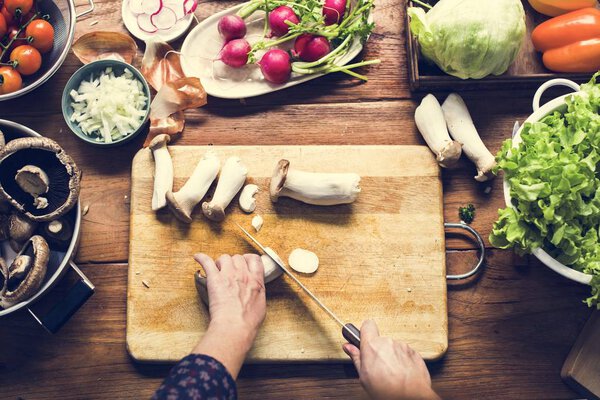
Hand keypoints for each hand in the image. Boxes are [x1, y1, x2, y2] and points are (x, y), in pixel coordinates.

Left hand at [191, 253, 265, 377]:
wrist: (235, 326)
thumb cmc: (247, 321)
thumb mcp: (261, 305)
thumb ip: (257, 293)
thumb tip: (255, 293)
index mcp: (256, 280)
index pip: (254, 259)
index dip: (248, 259)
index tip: (244, 263)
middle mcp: (242, 274)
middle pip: (238, 258)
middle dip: (233, 263)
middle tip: (229, 271)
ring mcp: (228, 275)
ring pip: (224, 258)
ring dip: (220, 263)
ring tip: (217, 270)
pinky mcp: (214, 279)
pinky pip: (207, 262)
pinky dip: (201, 258)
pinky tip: (197, 257)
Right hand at [343, 320, 439, 399]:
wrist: (410, 398)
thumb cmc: (388, 390)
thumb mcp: (364, 377)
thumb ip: (356, 357)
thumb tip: (349, 348)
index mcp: (372, 346)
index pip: (367, 325)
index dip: (365, 332)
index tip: (364, 340)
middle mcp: (388, 343)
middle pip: (380, 340)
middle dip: (378, 350)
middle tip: (377, 366)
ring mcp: (403, 347)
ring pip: (393, 347)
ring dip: (391, 356)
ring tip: (391, 372)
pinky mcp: (414, 353)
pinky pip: (405, 353)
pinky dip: (402, 361)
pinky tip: (400, 373)